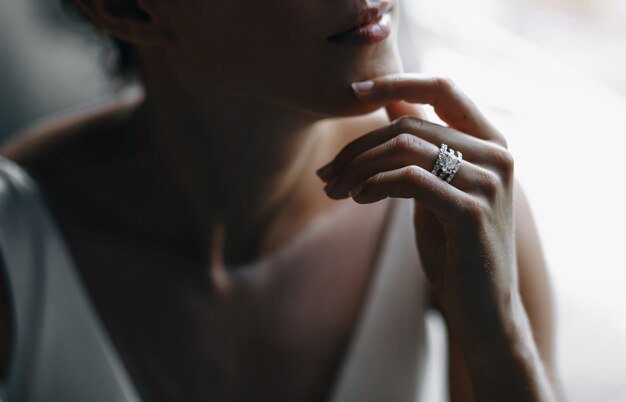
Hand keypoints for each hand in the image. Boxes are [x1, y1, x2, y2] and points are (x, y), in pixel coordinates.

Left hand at [317, 74, 517, 343]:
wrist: (483, 307)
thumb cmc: (455, 246)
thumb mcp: (437, 186)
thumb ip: (422, 144)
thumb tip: (391, 101)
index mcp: (490, 142)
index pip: (443, 87)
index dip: (396, 81)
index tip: (352, 91)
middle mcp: (496, 155)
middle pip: (409, 124)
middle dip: (357, 147)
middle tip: (326, 174)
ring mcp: (488, 182)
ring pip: (404, 148)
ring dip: (357, 168)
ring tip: (334, 190)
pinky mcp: (471, 212)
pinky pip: (409, 180)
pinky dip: (373, 184)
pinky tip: (356, 198)